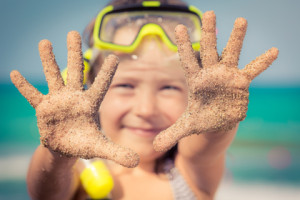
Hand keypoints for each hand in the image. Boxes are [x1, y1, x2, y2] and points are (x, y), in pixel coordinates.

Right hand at [10, 31, 138, 167]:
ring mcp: (58, 101)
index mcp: (90, 104)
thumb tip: (136, 162)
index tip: (114, 56)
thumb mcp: (101, 148)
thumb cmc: (84, 143)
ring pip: (53, 77)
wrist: (66, 148)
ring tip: (44, 41)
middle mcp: (74, 97)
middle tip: (72, 33)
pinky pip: (32, 95)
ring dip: (48, 60)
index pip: (100, 85)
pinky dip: (24, 86)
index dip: (106, 73)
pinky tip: (15, 73)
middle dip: (74, 53)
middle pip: (75, 71)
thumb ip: (118, 152)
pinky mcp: (44, 109)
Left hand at [153, 11, 277, 151]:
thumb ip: (170, 134)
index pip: (187, 60)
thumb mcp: (185, 128)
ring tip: (241, 20)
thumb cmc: (200, 121)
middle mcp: (211, 74)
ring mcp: (227, 76)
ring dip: (236, 38)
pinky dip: (262, 62)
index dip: (182, 45)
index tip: (177, 28)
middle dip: (209, 32)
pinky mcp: (240, 84)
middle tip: (209, 12)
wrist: (216, 123)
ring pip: (232, 53)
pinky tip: (274, 51)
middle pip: (209, 50)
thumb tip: (153, 146)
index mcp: (196, 81)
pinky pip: (253, 70)